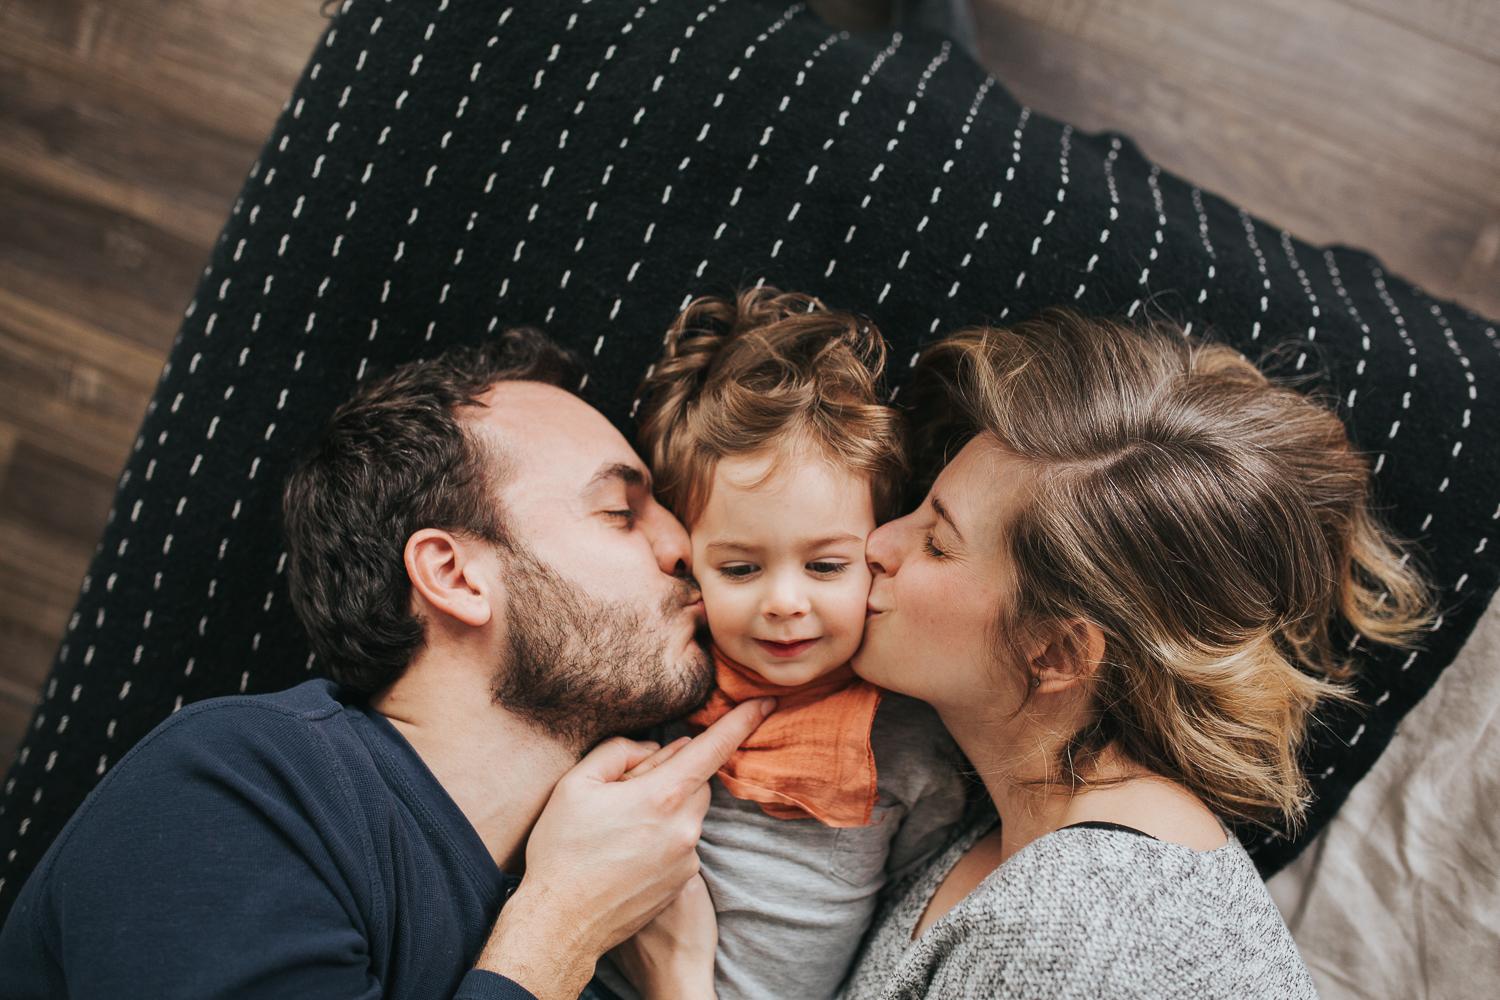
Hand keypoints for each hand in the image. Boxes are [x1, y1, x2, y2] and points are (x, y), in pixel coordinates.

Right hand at [475, 697, 773, 999]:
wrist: (561, 924)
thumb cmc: (562, 851)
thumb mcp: (575, 785)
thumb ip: (621, 752)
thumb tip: (656, 749)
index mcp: (662, 795)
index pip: (713, 748)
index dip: (742, 721)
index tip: (767, 702)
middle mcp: (685, 827)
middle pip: (697, 782)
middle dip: (672, 776)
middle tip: (625, 793)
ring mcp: (688, 858)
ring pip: (689, 813)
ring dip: (666, 809)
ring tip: (619, 829)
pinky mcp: (684, 882)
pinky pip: (683, 844)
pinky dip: (663, 839)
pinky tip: (626, 854)